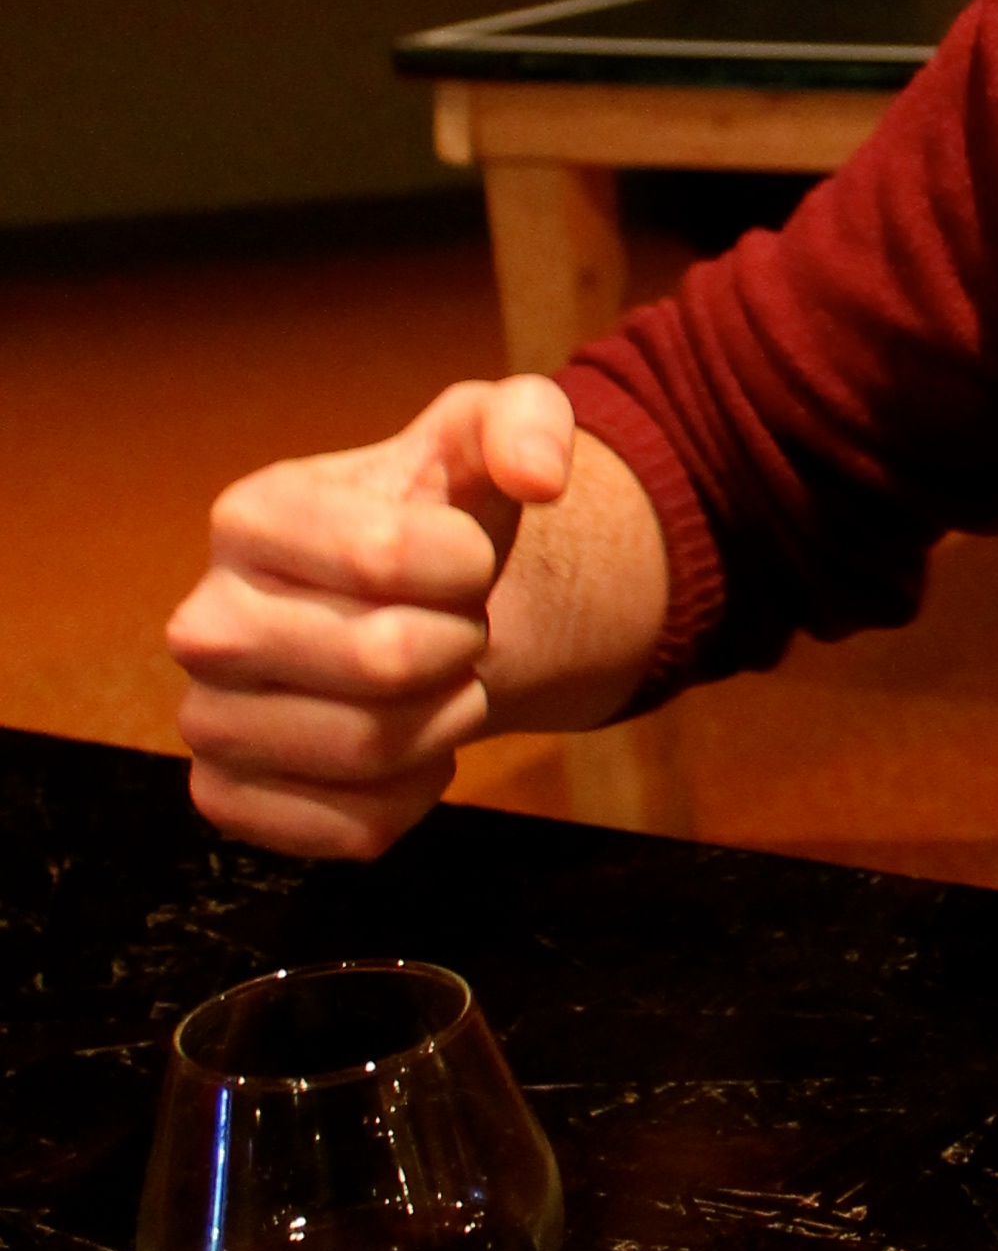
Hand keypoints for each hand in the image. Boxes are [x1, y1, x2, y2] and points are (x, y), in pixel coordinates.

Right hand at [168, 379, 577, 862]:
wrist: (411, 614)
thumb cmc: (440, 519)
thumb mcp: (484, 438)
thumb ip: (527, 420)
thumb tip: (540, 471)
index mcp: (249, 517)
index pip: (385, 554)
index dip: (466, 564)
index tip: (467, 557)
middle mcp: (204, 621)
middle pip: (382, 660)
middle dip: (461, 646)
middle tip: (460, 630)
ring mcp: (207, 718)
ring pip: (370, 750)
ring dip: (445, 722)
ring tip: (440, 684)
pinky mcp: (229, 800)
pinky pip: (351, 830)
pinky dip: (414, 798)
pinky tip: (412, 749)